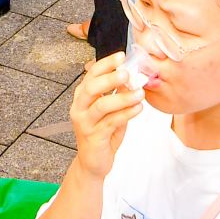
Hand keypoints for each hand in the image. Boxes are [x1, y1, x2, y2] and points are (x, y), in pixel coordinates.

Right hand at [70, 54, 145, 180]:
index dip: (106, 64)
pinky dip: (126, 113)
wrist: (94, 162)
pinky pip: (111, 122)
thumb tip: (131, 78)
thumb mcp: (111, 110)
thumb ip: (118, 94)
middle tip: (127, 73)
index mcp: (82, 97)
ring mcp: (85, 123)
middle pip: (92, 87)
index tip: (121, 56)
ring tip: (139, 93)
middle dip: (110, 78)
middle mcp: (79, 108)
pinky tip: (138, 109)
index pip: (91, 74)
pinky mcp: (94, 136)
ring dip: (123, 97)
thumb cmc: (103, 133)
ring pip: (102, 105)